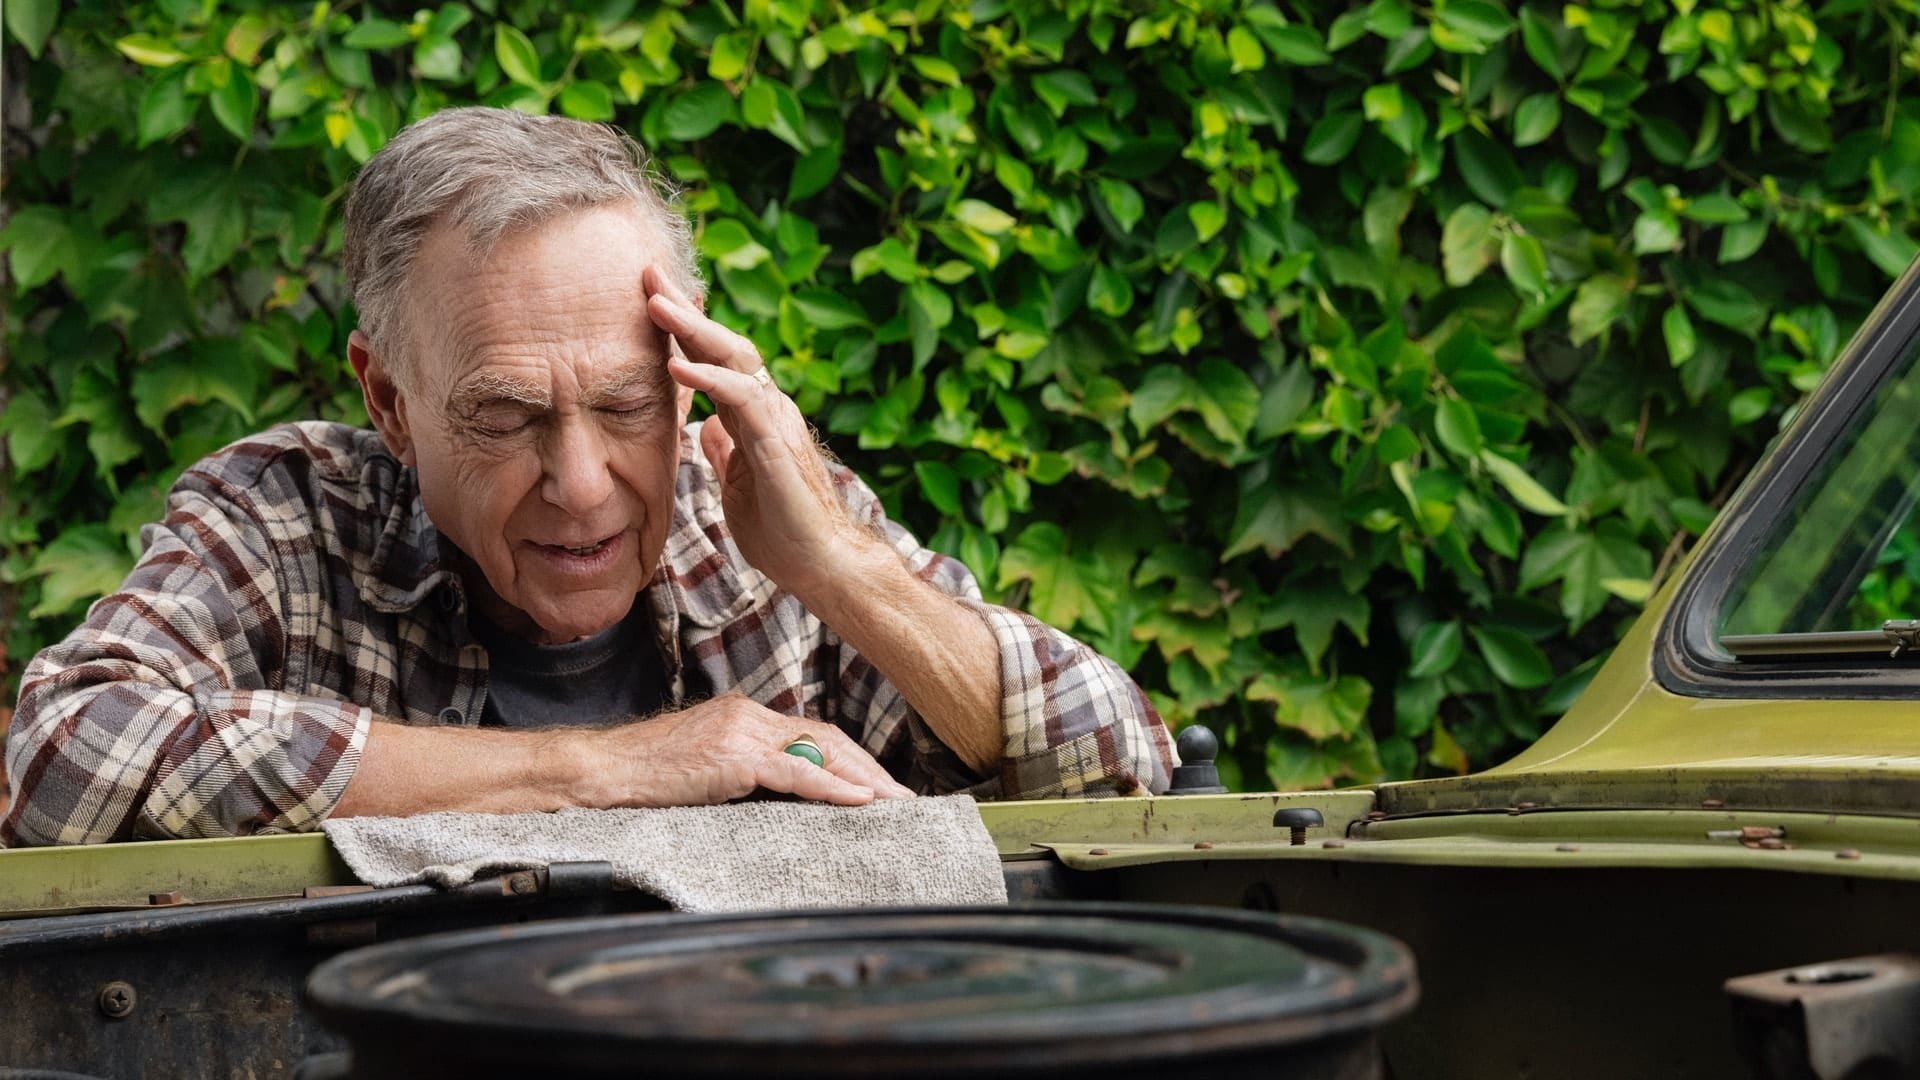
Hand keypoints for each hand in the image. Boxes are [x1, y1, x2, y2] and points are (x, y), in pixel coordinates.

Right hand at [566, 693, 916, 807]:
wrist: (604, 771)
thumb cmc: (647, 775)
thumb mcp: (706, 764)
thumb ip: (746, 768)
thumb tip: (787, 791)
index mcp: (744, 714)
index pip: (812, 732)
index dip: (850, 757)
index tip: (877, 784)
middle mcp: (749, 715)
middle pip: (826, 737)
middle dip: (868, 768)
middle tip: (901, 797)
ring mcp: (741, 733)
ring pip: (819, 751)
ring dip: (862, 778)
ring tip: (893, 802)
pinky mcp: (732, 758)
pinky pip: (795, 771)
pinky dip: (832, 786)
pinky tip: (859, 800)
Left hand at [643, 267, 878, 599]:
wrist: (823, 567)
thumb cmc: (784, 533)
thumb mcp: (737, 485)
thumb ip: (724, 450)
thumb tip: (705, 429)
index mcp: (755, 417)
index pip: (715, 359)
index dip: (683, 329)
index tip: (649, 297)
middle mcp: (768, 408)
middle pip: (724, 343)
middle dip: (684, 309)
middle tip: (647, 274)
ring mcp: (776, 422)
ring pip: (735, 358)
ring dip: (692, 329)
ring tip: (654, 304)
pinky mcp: (776, 446)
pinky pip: (741, 401)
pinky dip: (709, 379)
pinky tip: (677, 366)